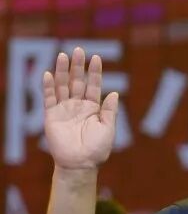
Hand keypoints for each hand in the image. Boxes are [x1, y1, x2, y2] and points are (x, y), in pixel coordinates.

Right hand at [42, 47, 119, 169]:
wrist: (80, 164)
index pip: (93, 85)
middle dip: (78, 66)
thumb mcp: (108, 129)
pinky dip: (48, 86)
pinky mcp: (51, 115)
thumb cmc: (97, 149)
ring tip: (63, 55)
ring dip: (62, 71)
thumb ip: (109, 111)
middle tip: (79, 50)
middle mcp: (77, 105)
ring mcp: (64, 109)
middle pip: (77, 81)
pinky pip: (49, 98)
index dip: (94, 72)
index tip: (96, 57)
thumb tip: (114, 93)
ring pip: (62, 85)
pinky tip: (48, 74)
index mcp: (92, 108)